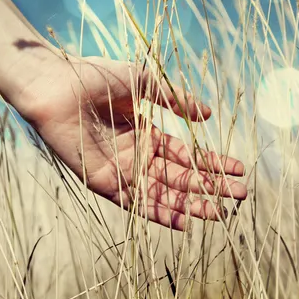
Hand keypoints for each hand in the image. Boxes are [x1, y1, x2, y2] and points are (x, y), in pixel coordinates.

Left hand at [16, 55, 246, 229]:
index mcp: (145, 132)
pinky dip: (158, 213)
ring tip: (220, 212)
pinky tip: (184, 221)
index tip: (239, 170)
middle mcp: (136, 154)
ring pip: (162, 193)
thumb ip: (175, 100)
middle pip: (179, 177)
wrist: (58, 83)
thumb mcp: (144, 82)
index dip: (212, 163)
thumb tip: (207, 114)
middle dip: (209, 187)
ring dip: (190, 204)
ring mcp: (121, 169)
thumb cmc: (96, 77)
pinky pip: (134, 202)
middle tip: (240, 196)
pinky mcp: (103, 181)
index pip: (185, 154)